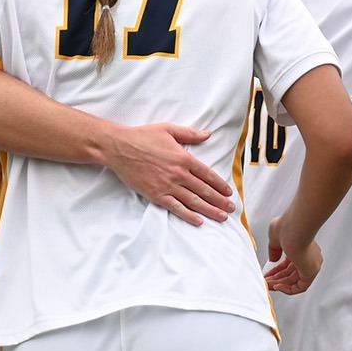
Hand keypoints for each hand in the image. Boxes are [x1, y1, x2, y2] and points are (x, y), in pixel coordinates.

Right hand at [99, 124, 234, 225]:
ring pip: (194, 201)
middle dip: (220, 200)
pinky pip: (176, 208)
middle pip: (204, 190)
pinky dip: (189, 215)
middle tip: (231, 208)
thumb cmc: (143, 136)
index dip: (220, 184)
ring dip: (210, 210)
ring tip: (222, 216)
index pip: (208, 174)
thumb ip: (190, 133)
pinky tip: (199, 221)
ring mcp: (168, 186)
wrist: (120, 148)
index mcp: (184, 158)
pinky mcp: (156, 195)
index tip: (229, 192)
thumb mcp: (169, 129)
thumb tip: (208, 134)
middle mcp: (179, 174)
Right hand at [264, 214, 322, 293]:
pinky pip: (299, 287)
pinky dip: (287, 289)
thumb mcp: (275, 238)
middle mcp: (309, 257)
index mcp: (303, 247)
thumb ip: (274, 250)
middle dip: (276, 279)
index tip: (268, 273)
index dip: (277, 270)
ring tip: (267, 284)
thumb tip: (272, 259)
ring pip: (294, 281)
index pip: (290, 264)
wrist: (295, 227)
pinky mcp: (310, 272)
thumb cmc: (288, 226)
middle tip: (266, 281)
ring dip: (279, 284)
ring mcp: (311, 265)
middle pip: (291, 274)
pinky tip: (276, 286)